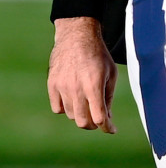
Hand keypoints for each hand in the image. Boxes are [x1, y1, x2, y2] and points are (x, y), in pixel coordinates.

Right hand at [47, 17, 117, 133]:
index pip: (99, 116)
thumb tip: (106, 117)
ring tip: (89, 105)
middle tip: (100, 120)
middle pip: (82, 121)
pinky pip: (57, 108)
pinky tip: (74, 101)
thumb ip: (108, 96)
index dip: (107, 127)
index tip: (112, 129)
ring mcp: (62, 87)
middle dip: (93, 125)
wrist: (77, 38)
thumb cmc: (99, 55)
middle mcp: (76, 88)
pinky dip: (66, 109)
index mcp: (94, 85)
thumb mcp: (111, 73)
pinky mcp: (52, 85)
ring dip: (81, 115)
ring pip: (70, 115)